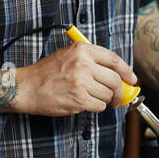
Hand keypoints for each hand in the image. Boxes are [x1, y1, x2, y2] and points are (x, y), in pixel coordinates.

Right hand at [13, 42, 137, 116]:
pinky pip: (98, 106)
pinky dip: (95, 107)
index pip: (113, 59)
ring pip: (107, 94)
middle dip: (118, 91)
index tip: (132, 79)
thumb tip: (115, 72)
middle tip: (117, 97)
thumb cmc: (46, 72)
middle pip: (114, 79)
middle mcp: (84, 64)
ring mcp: (82, 82)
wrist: (26, 87)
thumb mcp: (67, 54)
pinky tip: (85, 103)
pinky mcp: (79, 99)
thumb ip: (90, 59)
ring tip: (92, 98)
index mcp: (82, 50)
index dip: (126, 71)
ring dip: (104, 100)